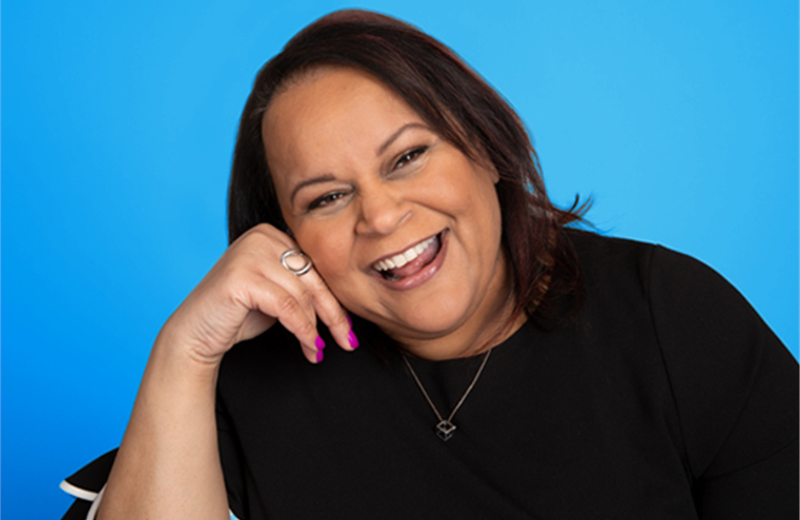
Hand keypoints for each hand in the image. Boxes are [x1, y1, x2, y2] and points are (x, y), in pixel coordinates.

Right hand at [158, 223, 354, 364]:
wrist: (195, 334)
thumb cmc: (237, 315)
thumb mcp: (279, 294)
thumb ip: (304, 287)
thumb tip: (345, 301)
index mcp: (273, 234)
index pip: (316, 267)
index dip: (335, 299)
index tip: (348, 327)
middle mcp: (261, 237)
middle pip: (313, 278)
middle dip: (333, 314)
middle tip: (347, 341)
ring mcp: (249, 253)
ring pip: (302, 294)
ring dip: (315, 328)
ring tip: (318, 350)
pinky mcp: (241, 276)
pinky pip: (286, 306)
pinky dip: (302, 329)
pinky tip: (309, 346)